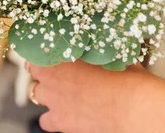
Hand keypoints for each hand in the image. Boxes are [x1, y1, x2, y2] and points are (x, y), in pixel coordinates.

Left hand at [26, 60, 164, 132]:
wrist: (132, 108)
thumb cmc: (127, 77)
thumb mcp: (113, 55)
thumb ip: (101, 50)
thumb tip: (107, 43)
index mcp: (61, 54)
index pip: (36, 48)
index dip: (43, 50)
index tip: (51, 51)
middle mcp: (51, 76)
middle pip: (32, 69)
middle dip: (43, 70)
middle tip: (57, 72)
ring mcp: (53, 99)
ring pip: (35, 93)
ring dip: (46, 92)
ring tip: (61, 93)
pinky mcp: (59, 121)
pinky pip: (45, 121)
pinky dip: (52, 118)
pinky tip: (64, 115)